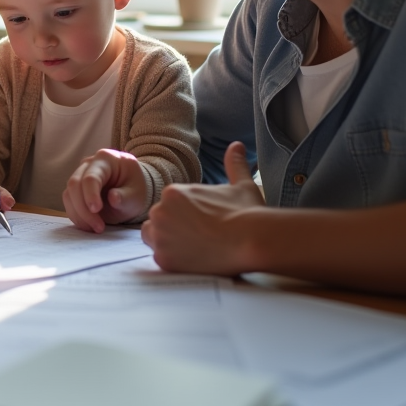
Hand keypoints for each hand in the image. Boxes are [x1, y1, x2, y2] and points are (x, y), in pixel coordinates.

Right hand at [62, 149, 146, 232]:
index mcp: (106, 159)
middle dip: (83, 209)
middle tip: (99, 227)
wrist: (131, 190)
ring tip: (97, 228)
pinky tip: (89, 225)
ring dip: (79, 215)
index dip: (90, 194)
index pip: (91, 177)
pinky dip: (77, 216)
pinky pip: (69, 202)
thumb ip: (125, 197)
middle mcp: (88, 164)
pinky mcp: (75, 188)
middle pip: (75, 184)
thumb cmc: (135, 188)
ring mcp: (80, 174)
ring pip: (69, 194)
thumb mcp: (136, 194)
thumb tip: (113, 198)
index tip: (96, 210)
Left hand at [141, 142, 264, 273]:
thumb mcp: (241, 185)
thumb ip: (234, 164)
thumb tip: (237, 146)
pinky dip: (174, 260)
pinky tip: (194, 258)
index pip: (168, 205)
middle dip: (173, 227)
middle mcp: (160, 212)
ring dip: (169, 242)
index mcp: (172, 193)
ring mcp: (160, 237)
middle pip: (158, 220)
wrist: (251, 241)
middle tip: (199, 235)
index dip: (184, 214)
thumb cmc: (246, 213)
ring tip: (194, 246)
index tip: (202, 222)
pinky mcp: (164, 259)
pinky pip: (161, 258)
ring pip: (154, 239)